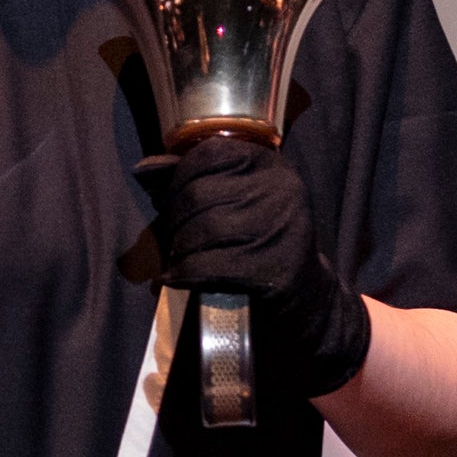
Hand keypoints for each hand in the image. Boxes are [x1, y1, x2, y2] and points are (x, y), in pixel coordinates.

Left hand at [139, 133, 372, 410]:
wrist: (309, 302)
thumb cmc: (262, 245)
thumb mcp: (242, 202)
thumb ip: (198, 180)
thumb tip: (147, 169)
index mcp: (272, 167)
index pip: (210, 153)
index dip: (179, 177)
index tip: (173, 200)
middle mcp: (281, 192)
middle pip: (199, 193)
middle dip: (175, 219)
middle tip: (173, 238)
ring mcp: (278, 231)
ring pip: (201, 229)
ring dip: (178, 248)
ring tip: (178, 259)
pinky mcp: (271, 271)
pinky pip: (207, 266)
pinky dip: (183, 274)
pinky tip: (176, 278)